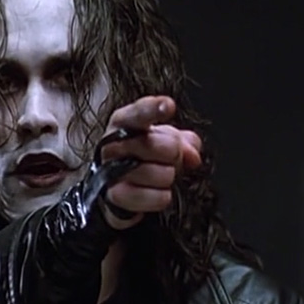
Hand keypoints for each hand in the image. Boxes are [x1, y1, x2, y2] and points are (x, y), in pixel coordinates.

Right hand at [98, 95, 202, 230]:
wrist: (125, 186)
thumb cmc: (145, 156)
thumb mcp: (166, 141)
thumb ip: (184, 142)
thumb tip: (193, 155)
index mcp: (124, 124)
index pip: (137, 114)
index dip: (152, 109)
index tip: (169, 106)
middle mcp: (112, 145)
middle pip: (150, 144)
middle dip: (172, 152)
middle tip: (174, 157)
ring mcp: (110, 171)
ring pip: (151, 172)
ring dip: (167, 176)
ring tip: (164, 175)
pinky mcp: (114, 196)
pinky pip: (145, 197)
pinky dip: (160, 197)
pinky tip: (162, 192)